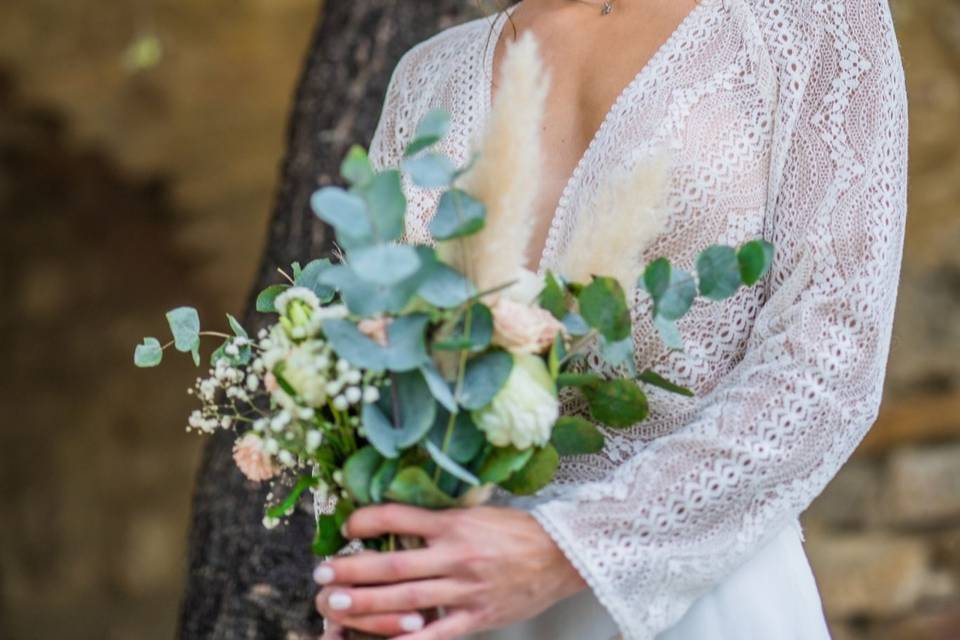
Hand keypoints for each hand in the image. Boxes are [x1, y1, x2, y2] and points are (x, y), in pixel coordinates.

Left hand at [313, 504, 585, 638]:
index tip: (347, 527)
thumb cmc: (516, 532)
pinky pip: (435, 634)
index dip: (367, 521)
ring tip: (333, 606)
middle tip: (321, 574)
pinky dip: (406, 639)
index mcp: (454, 523)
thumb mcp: (477, 513)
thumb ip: (439, 520)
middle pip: (392, 565)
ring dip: (364, 604)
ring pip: (404, 600)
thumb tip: (397, 521)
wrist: (562, 556)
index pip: (399, 517)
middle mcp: (455, 555)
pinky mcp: (476, 617)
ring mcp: (464, 589)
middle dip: (351, 570)